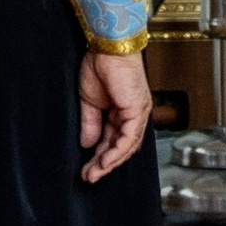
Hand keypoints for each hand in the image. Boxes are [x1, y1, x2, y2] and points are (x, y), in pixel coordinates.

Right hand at [78, 49, 150, 183]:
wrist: (107, 48)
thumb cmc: (100, 66)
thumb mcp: (90, 102)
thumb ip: (91, 123)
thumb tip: (87, 144)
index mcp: (123, 112)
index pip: (114, 141)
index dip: (100, 156)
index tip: (87, 168)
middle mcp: (134, 115)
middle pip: (121, 147)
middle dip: (104, 164)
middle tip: (88, 177)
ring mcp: (138, 114)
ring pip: (127, 147)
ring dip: (109, 163)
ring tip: (93, 173)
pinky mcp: (137, 111)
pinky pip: (128, 138)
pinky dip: (116, 152)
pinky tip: (104, 162)